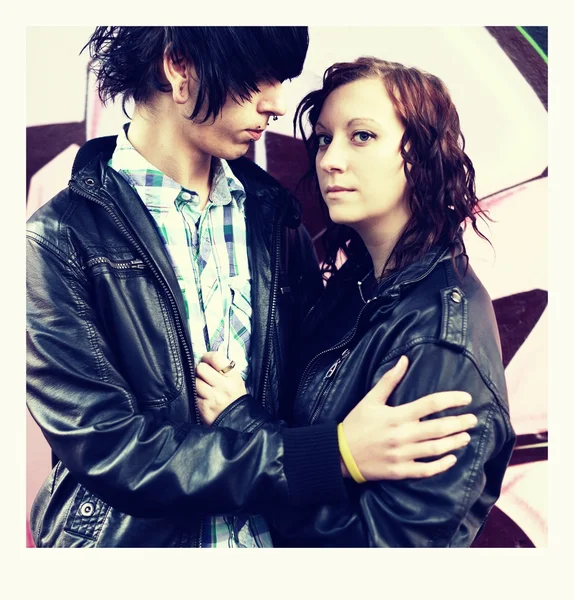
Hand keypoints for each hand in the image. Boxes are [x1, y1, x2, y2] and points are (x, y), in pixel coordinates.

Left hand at [196, 351, 246, 424]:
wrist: (238, 422)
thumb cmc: (235, 398)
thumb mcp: (236, 381)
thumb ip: (224, 369)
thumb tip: (206, 358)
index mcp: (233, 377)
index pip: (215, 358)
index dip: (207, 356)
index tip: (206, 359)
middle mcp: (223, 386)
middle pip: (201, 368)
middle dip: (200, 370)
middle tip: (204, 375)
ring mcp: (212, 398)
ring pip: (194, 381)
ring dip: (196, 382)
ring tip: (203, 387)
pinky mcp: (203, 408)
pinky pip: (193, 395)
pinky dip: (196, 395)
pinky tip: (202, 397)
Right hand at [341, 356, 477, 479]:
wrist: (339, 453)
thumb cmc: (356, 423)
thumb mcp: (370, 399)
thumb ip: (389, 379)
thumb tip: (404, 359)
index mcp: (396, 415)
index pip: (430, 404)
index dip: (451, 400)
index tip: (466, 398)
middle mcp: (402, 435)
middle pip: (438, 428)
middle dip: (459, 423)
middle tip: (473, 419)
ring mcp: (402, 455)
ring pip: (435, 449)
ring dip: (454, 442)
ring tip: (466, 436)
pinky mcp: (400, 471)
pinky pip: (425, 470)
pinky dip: (441, 466)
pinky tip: (452, 459)